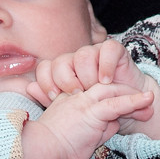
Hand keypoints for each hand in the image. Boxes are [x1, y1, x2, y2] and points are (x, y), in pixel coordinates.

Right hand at [22, 84, 153, 158]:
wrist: (40, 153)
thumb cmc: (54, 151)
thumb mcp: (78, 137)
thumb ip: (96, 128)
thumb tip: (114, 125)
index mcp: (71, 102)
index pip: (98, 94)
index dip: (117, 98)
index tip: (130, 109)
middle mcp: (77, 98)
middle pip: (108, 89)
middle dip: (129, 95)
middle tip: (147, 105)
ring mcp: (83, 103)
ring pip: (113, 92)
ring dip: (134, 98)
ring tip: (150, 103)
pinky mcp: (90, 113)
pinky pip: (115, 104)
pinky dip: (133, 101)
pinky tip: (146, 100)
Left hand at [28, 39, 147, 105]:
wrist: (129, 107)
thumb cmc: (99, 109)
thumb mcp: (74, 109)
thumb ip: (52, 99)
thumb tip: (30, 88)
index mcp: (63, 71)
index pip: (45, 68)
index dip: (47, 82)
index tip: (55, 98)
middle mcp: (76, 60)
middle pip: (61, 61)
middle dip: (66, 80)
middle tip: (76, 95)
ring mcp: (95, 53)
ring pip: (82, 55)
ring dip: (86, 76)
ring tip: (93, 91)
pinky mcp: (114, 50)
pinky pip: (106, 50)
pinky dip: (105, 66)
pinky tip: (106, 81)